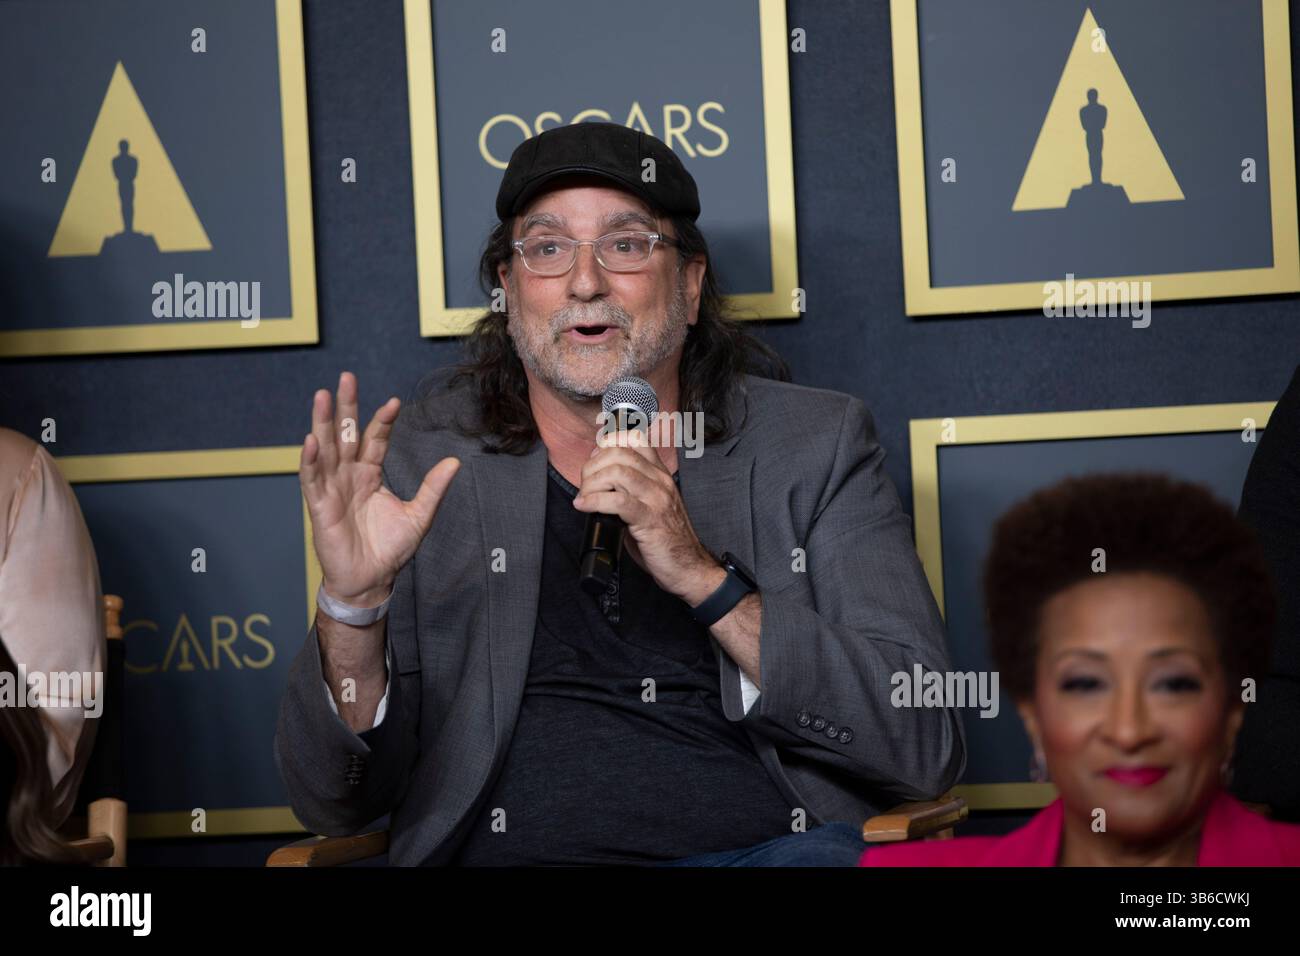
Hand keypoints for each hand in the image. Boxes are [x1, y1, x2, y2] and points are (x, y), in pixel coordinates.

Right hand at [299, 371, 459, 604]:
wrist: (371, 580)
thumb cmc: (390, 549)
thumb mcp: (419, 515)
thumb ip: (433, 488)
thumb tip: (455, 462)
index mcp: (371, 475)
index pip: (375, 440)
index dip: (383, 421)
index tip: (394, 402)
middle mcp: (349, 476)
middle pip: (346, 434)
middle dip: (346, 407)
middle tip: (346, 377)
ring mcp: (332, 488)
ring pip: (325, 449)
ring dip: (322, 423)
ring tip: (322, 396)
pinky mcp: (319, 506)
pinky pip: (312, 479)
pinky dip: (310, 460)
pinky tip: (310, 440)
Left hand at [572, 421, 719, 602]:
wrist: (689, 567)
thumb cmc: (666, 539)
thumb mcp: (649, 505)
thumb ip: (629, 488)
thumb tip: (598, 477)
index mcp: (660, 475)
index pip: (635, 439)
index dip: (608, 442)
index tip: (594, 458)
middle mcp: (660, 481)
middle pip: (620, 452)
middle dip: (593, 465)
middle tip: (585, 484)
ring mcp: (657, 498)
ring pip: (618, 472)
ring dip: (592, 483)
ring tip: (584, 497)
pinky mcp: (649, 519)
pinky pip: (618, 500)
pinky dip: (594, 501)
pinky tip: (585, 506)